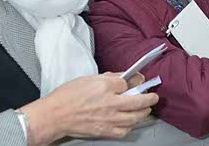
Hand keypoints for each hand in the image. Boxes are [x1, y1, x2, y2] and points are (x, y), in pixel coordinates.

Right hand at [21, 72, 157, 145]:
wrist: (55, 116)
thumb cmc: (67, 96)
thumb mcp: (88, 78)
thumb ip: (108, 78)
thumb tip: (123, 77)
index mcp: (105, 86)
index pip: (128, 81)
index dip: (136, 79)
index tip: (139, 79)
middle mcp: (110, 103)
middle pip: (139, 101)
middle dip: (150, 98)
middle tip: (153, 96)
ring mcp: (109, 119)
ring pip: (135, 117)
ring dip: (144, 113)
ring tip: (145, 109)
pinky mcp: (105, 131)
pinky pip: (124, 130)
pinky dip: (131, 126)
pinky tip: (131, 122)